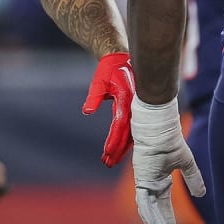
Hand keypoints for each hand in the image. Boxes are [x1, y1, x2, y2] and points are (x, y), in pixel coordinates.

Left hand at [82, 51, 135, 166]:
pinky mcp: (134, 111)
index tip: (107, 152)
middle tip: (107, 163)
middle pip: (127, 134)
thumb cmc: (109, 70)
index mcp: (127, 100)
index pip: (120, 125)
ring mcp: (136, 110)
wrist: (121, 59)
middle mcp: (135, 108)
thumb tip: (87, 111)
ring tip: (110, 161)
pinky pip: (132, 129)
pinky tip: (120, 151)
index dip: (114, 140)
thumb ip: (94, 96)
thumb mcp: (99, 81)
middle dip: (117, 150)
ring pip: (131, 134)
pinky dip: (127, 141)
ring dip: (121, 148)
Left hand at [131, 97, 204, 223]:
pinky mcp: (141, 177)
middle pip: (155, 210)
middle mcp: (150, 182)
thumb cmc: (170, 140)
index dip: (168, 219)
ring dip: (155, 223)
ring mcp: (144, 180)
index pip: (163, 205)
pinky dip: (149, 212)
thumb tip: (202, 195)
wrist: (160, 126)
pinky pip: (144, 199)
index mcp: (160, 180)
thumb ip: (193, 179)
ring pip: (148, 208)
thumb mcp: (186, 163)